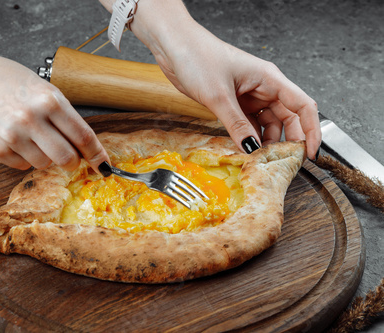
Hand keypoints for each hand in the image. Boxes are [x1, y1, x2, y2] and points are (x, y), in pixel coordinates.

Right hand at [0, 53, 108, 171]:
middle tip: (69, 157)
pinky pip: (21, 165)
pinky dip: (23, 157)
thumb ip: (62, 114)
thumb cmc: (4, 79)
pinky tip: (13, 139)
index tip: (104, 166)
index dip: (97, 154)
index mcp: (49, 100)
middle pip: (67, 158)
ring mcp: (12, 135)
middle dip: (72, 161)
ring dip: (44, 157)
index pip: (83, 135)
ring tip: (30, 136)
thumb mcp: (41, 87)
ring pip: (44, 164)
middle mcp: (32, 118)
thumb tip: (82, 144)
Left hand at [127, 1, 320, 159]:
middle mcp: (263, 87)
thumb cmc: (198, 57)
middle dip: (287, 141)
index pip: (303, 105)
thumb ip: (237, 125)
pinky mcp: (233, 102)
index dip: (311, 130)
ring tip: (260, 160)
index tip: (310, 153)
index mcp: (269, 79)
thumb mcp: (219, 96)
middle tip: (282, 163)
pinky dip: (249, 137)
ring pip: (267, 123)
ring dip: (266, 141)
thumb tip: (252, 149)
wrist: (174, 47)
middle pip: (287, 117)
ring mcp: (248, 95)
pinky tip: (245, 149)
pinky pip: (248, 123)